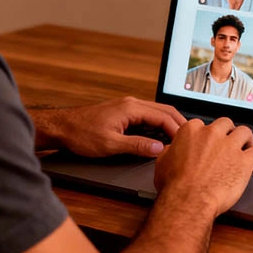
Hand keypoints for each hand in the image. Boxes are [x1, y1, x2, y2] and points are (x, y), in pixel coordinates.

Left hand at [31, 96, 185, 157]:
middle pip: (163, 111)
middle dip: (179, 124)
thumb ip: (136, 146)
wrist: (61, 127)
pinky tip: (160, 135)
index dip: (177, 131)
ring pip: (155, 113)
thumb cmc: (80, 134)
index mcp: (130, 108)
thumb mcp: (110, 145)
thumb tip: (158, 149)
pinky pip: (146, 116)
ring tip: (180, 139)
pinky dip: (157, 124)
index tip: (187, 143)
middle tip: (192, 139)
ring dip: (168, 124)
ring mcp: (126, 106)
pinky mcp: (121, 112)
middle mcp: (130, 103)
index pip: (163, 117)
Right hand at [153, 117, 252, 216]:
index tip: (208, 143)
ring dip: (246, 140)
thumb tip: (173, 150)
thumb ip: (171, 151)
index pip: (203, 124)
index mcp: (192, 130)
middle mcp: (212, 134)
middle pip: (226, 124)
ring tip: (246, 148)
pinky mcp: (244, 161)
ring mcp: (229, 146)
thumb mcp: (163, 162)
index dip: (207, 135)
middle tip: (228, 143)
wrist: (188, 200)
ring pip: (245, 132)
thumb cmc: (174, 185)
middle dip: (228, 132)